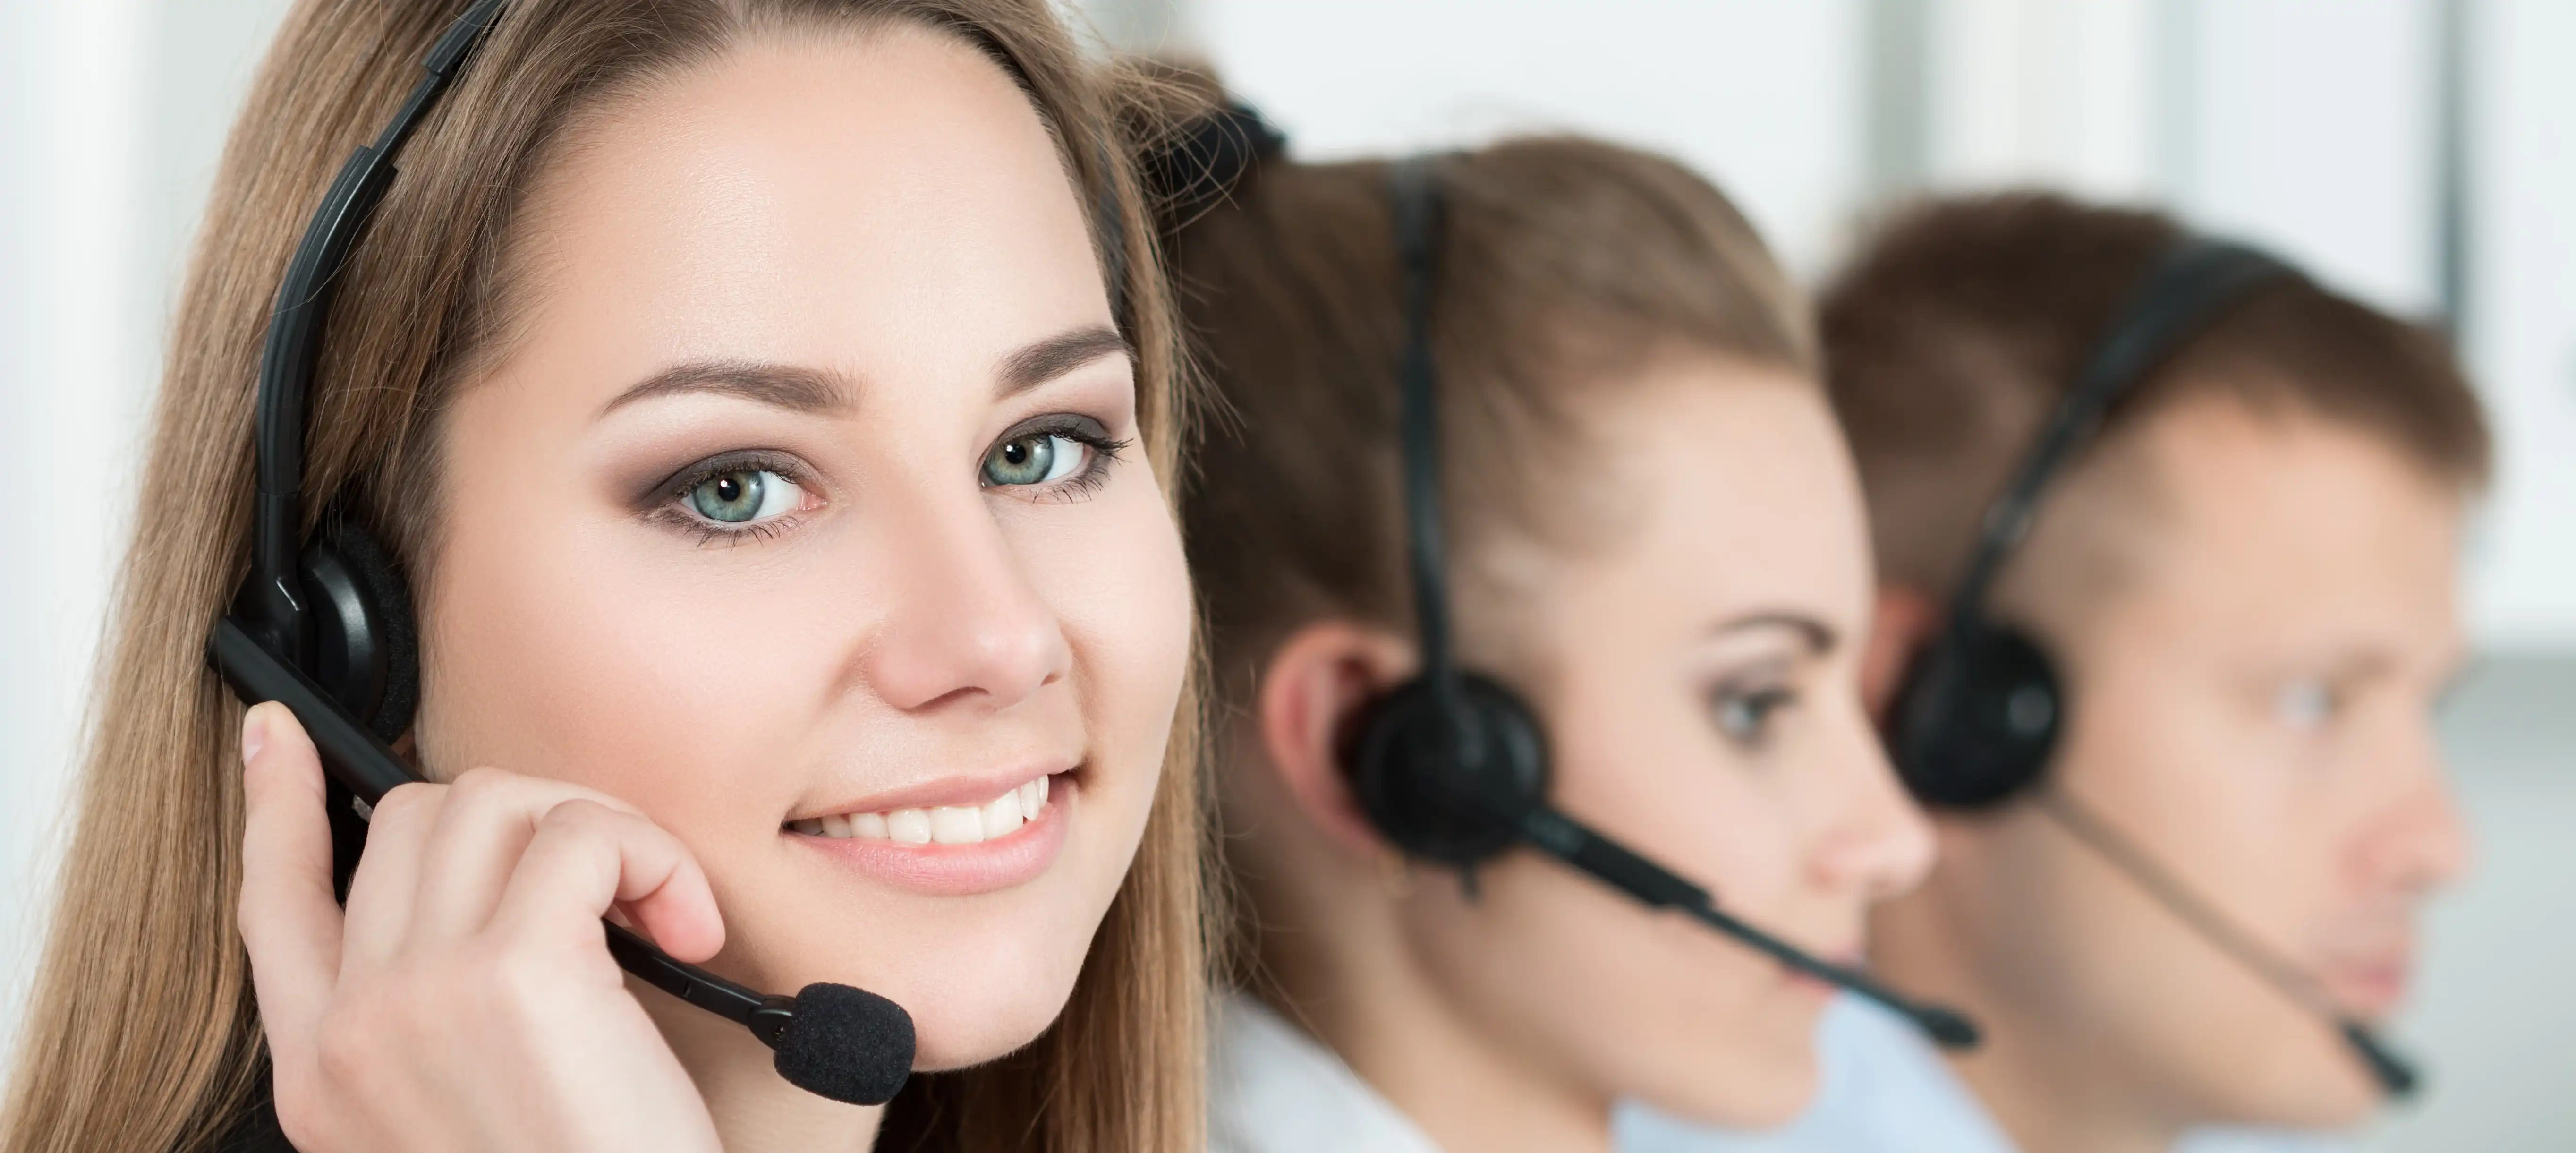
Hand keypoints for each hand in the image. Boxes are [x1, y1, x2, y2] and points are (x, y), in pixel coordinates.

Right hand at [237, 701, 725, 1152]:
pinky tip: (690, 936)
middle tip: (614, 889)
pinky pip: (586, 834)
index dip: (273, 805)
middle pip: (410, 821)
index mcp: (328, 1071)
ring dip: (601, 831)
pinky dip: (656, 861)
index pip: (271, 901)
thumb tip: (486, 896)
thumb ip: (440, 1014)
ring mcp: (420, 995)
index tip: (280, 740)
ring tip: (658, 917)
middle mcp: (354, 1030)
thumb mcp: (468, 1107)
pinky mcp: (514, 972)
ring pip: (495, 803)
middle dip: (529, 819)